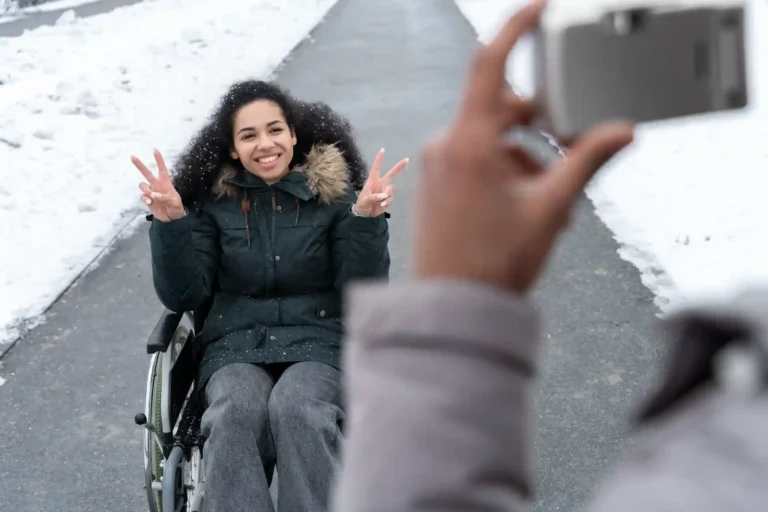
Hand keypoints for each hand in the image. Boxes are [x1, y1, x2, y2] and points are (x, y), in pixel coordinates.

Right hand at [131, 149, 184, 222]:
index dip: (159, 160)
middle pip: (147, 173)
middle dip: (139, 165)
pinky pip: (142, 196)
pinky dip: (145, 199)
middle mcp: (157, 185)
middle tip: (132, 156)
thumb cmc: (176, 207)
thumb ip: (165, 198)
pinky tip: (150, 203)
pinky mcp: (147, 199)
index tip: (155, 150)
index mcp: (166, 183)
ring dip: (146, 190)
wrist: (172, 218)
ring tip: (153, 198)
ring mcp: (151, 192)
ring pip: (142, 185)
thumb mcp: (175, 202)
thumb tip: (153, 195)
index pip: (162, 169)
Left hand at [354, 149, 408, 216]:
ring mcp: (385, 191)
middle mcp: (380, 184)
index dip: (379, 159)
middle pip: (391, 174)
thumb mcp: (365, 200)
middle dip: (399, 167)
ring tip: (379, 203)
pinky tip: (380, 206)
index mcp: (373, 181)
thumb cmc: (362, 204)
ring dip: (386, 197)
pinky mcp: (388, 199)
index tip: (382, 150)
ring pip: (391, 190)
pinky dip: (386, 203)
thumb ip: (373, 197)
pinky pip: (390, 199)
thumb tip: (383, 195)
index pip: (376, 168)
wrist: (365, 214)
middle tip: (407, 159)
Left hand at [413, 0, 633, 293]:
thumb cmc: (491, 263)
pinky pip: (474, 162)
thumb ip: (586, 163)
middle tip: (566, 161)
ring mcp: (436, 166)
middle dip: (538, 131)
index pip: (490, 65)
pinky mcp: (435, 183)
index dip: (515, 29)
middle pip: (501, 112)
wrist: (450, 306)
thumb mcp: (550, 208)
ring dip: (524, 162)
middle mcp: (446, 147)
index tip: (537, 8)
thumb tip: (621, 134)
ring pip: (491, 143)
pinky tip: (523, 209)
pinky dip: (503, 174)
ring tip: (548, 205)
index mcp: (469, 143)